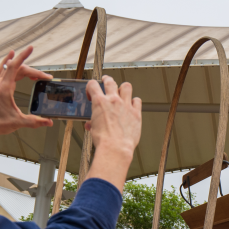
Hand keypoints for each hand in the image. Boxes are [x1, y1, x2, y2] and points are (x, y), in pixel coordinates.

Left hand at [0, 46, 52, 143]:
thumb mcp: (17, 122)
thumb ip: (34, 122)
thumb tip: (48, 121)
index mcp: (5, 88)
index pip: (15, 66)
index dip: (23, 56)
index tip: (31, 48)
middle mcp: (1, 83)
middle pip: (18, 68)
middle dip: (34, 71)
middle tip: (45, 78)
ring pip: (11, 69)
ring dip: (24, 67)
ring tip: (35, 74)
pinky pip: (2, 70)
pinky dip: (8, 63)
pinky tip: (10, 59)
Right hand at [83, 77, 141, 191]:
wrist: (116, 148)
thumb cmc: (104, 140)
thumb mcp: (93, 129)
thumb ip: (93, 122)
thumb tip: (92, 124)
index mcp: (100, 102)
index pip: (93, 85)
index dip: (91, 87)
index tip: (92, 92)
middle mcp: (113, 101)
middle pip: (110, 82)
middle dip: (107, 80)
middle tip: (106, 82)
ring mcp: (126, 105)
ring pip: (126, 86)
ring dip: (123, 88)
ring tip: (121, 91)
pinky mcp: (136, 113)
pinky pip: (137, 100)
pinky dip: (134, 101)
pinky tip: (132, 105)